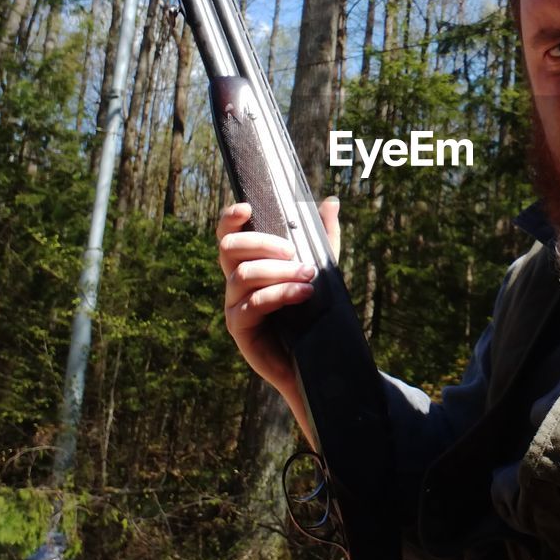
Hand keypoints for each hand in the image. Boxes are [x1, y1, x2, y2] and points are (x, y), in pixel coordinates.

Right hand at [217, 197, 341, 399]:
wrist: (314, 358)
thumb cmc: (312, 310)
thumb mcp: (322, 268)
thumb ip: (323, 236)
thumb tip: (331, 201)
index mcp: (248, 263)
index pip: (228, 235)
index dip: (230, 219)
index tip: (247, 208)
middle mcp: (234, 282)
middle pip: (230, 249)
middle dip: (262, 243)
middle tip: (294, 251)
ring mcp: (233, 305)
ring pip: (244, 275)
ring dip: (279, 271)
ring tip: (309, 276)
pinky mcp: (240, 328)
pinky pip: (253, 304)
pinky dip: (280, 294)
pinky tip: (304, 294)